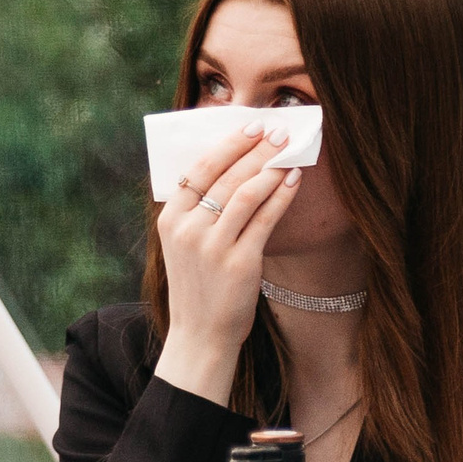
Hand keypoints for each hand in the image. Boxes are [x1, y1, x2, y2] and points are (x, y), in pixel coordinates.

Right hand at [152, 121, 302, 405]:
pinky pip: (265, 219)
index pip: (198, 169)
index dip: (228, 144)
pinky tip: (293, 179)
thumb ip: (197, 209)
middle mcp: (188, 229)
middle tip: (278, 130)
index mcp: (170, 219)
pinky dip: (281, 195)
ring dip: (270, 167)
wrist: (200, 336)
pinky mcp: (240, 263)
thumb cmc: (198, 285)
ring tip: (289, 150)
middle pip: (225, 176)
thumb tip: (231, 164)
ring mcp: (213, 246)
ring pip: (246, 193)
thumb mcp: (183, 244)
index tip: (250, 125)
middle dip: (255, 149)